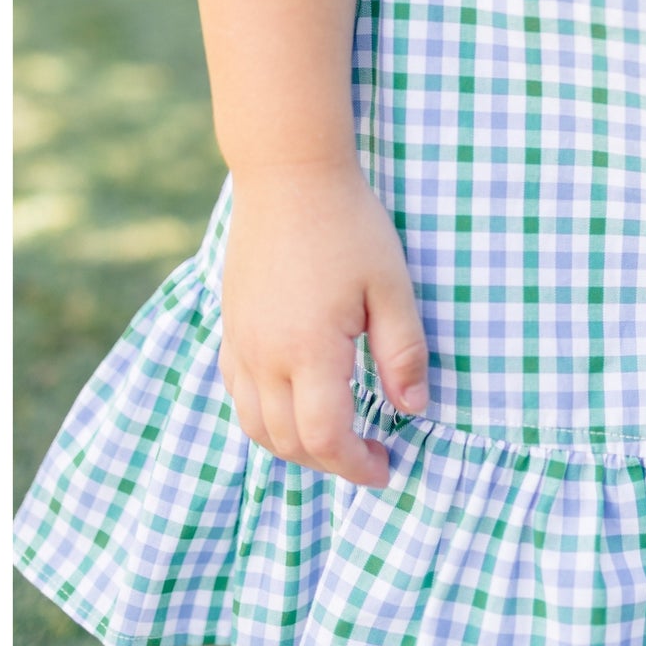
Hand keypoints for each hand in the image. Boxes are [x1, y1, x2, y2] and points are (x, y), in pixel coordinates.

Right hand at [217, 157, 428, 485]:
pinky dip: (265, 418)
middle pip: (288, 442)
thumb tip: (414, 410)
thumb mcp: (393, 287)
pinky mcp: (231, 328)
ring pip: (255, 427)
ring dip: (295, 446)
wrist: (289, 177)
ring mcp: (241, 343)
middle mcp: (266, 356)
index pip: (325, 438)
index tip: (386, 469)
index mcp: (310, 350)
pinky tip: (297, 404)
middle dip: (331, 462)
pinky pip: (238, 395)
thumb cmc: (349, 226)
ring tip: (336, 438)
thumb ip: (404, 353)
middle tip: (371, 454)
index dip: (356, 467)